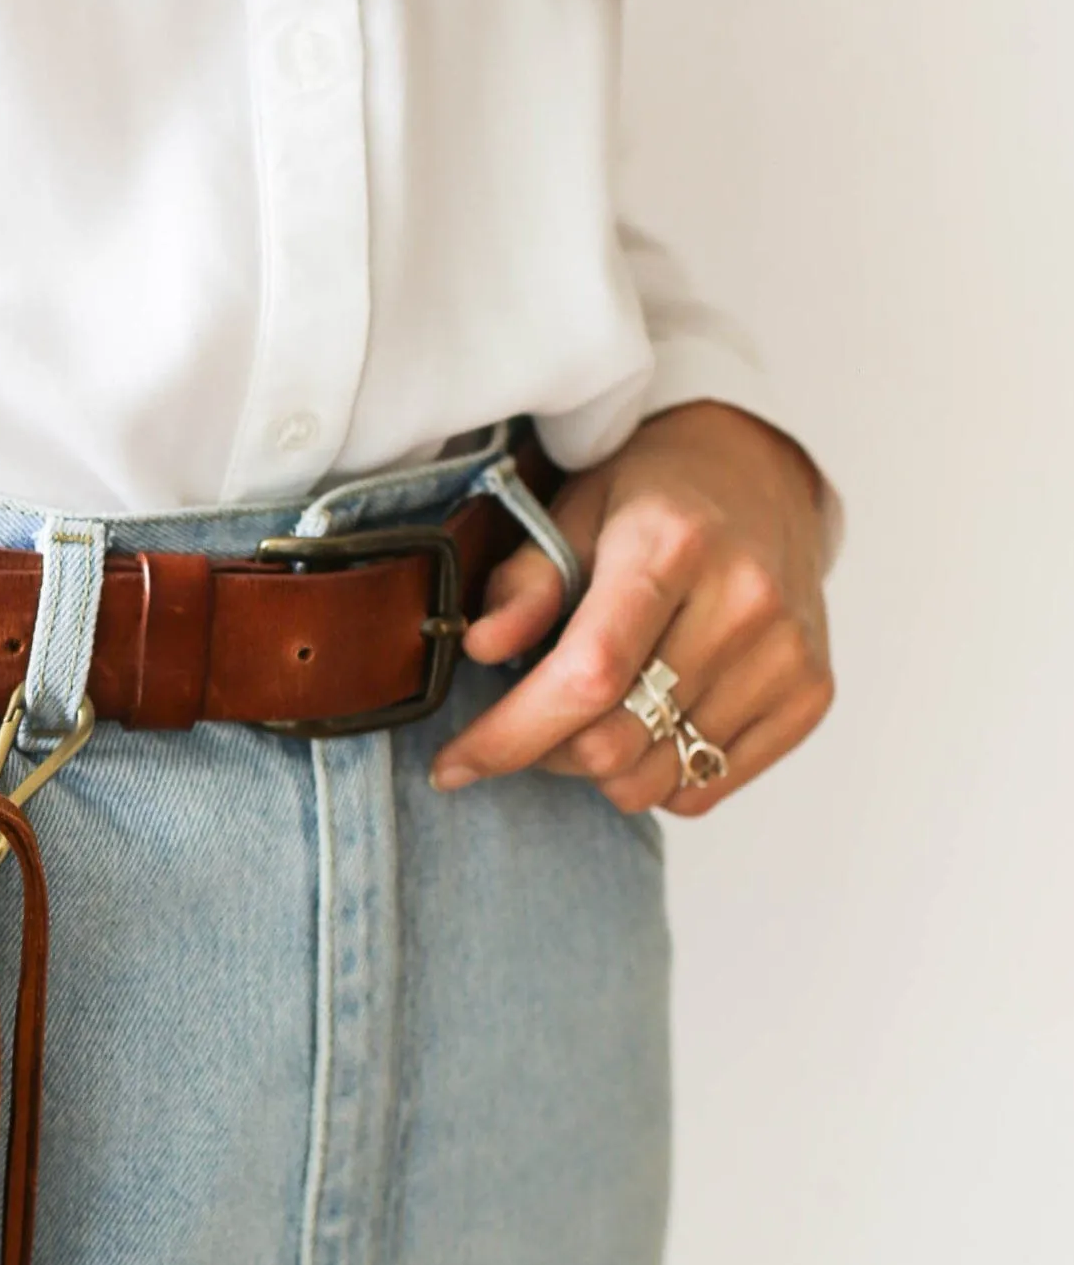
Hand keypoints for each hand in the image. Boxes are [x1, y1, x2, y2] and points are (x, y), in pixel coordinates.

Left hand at [430, 402, 834, 817]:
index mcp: (673, 544)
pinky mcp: (811, 692)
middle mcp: (744, 601)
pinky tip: (652, 719)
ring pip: (656, 778)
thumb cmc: (652, 497)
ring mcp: (786, 652)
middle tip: (530, 721)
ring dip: (602, 767)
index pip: (587, 674)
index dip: (510, 735)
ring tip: (594, 712)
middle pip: (616, 740)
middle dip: (546, 752)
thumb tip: (483, 648)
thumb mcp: (573, 510)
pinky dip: (660, 774)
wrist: (762, 478)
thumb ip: (526, 581)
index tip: (452, 765)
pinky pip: (707, 786)